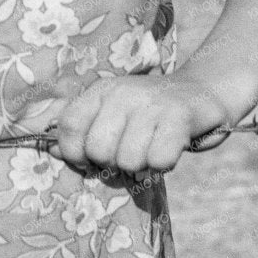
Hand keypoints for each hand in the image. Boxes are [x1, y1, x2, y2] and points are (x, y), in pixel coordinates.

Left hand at [50, 75, 240, 174]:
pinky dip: (165, 163)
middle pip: (99, 150)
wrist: (205, 93)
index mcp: (101, 92)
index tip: (93, 159)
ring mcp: (151, 102)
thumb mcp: (114, 116)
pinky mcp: (180, 116)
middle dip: (114, 163)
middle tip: (132, 152)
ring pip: (129, 160)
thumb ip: (83, 132)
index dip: (76, 154)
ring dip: (144, 165)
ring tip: (154, 147)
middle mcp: (123, 92)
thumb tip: (53, 150)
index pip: (69, 127)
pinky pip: (159, 160)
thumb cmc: (152, 115)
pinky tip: (171, 148)